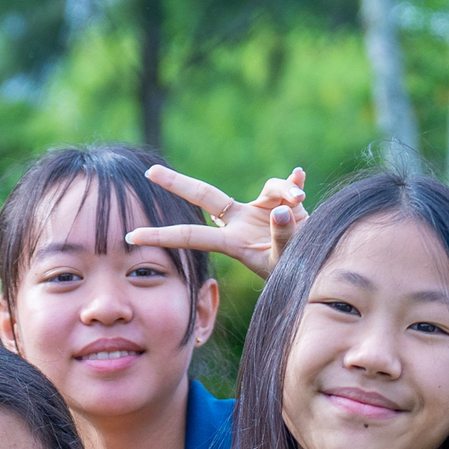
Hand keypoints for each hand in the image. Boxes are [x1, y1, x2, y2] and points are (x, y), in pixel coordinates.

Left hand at [124, 165, 307, 278]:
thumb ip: (284, 236)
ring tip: (300, 202)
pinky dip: (294, 184)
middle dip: (177, 183)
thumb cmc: (299, 276)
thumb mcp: (288, 262)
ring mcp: (260, 210)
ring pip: (267, 187)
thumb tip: (285, 208)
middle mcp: (242, 222)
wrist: (319, 268)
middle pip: (204, 196)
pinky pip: (287, 185)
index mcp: (234, 242)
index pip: (190, 236)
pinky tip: (300, 180)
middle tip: (150, 172)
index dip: (161, 235)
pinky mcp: (283, 201)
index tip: (130, 235)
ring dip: (283, 189)